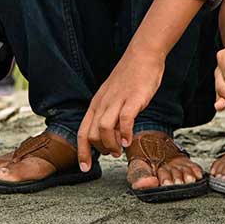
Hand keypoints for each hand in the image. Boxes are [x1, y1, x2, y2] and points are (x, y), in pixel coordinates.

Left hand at [76, 47, 164, 170]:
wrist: (142, 55)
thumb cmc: (130, 78)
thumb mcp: (114, 97)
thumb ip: (111, 115)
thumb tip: (113, 136)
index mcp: (96, 104)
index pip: (82, 132)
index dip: (82, 152)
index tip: (85, 167)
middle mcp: (103, 104)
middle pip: (92, 134)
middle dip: (100, 150)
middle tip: (113, 154)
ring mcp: (117, 101)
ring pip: (104, 129)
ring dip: (111, 144)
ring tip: (120, 149)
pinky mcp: (132, 99)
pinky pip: (124, 120)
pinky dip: (125, 133)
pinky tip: (130, 141)